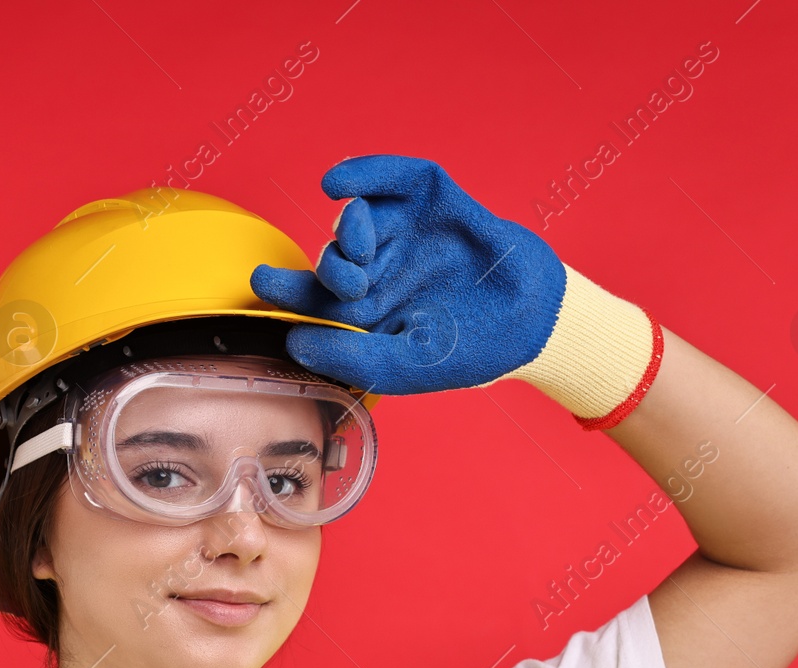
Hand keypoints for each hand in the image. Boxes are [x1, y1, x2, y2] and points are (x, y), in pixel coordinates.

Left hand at [249, 154, 567, 395]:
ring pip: (358, 220)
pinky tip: (339, 182)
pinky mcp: (432, 201)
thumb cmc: (471, 350)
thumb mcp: (409, 364)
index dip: (285, 289)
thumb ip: (352, 356)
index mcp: (367, 313)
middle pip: (332, 259)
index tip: (261, 282)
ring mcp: (404, 234)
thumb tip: (294, 340)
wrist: (536, 318)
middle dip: (327, 265)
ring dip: (350, 228)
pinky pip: (395, 179)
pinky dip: (367, 172)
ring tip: (360, 238)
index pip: (314, 300)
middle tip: (346, 277)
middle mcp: (379, 271)